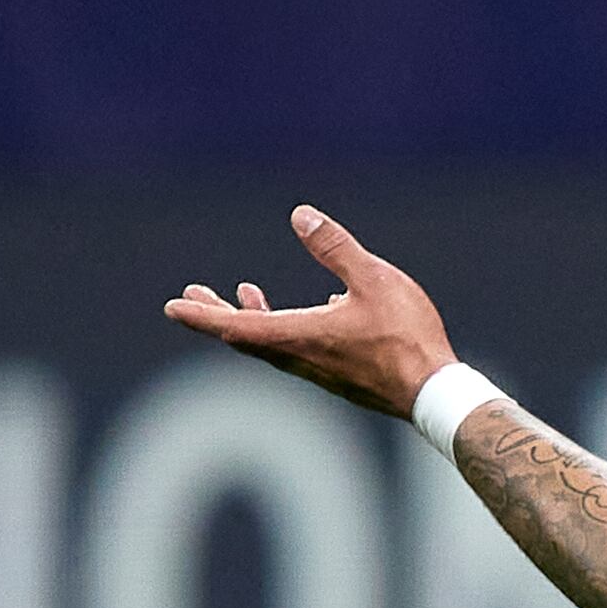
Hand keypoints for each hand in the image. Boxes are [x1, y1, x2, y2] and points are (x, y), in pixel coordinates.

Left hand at [162, 205, 458, 419]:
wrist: (433, 392)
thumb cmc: (406, 335)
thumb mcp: (373, 278)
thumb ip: (334, 248)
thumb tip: (299, 215)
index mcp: (300, 336)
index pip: (236, 326)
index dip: (202, 315)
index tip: (173, 307)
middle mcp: (301, 359)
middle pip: (244, 338)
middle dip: (216, 314)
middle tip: (192, 296)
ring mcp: (318, 371)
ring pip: (270, 345)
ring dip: (249, 319)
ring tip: (242, 294)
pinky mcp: (336, 376)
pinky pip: (294, 351)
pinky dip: (280, 328)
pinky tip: (309, 311)